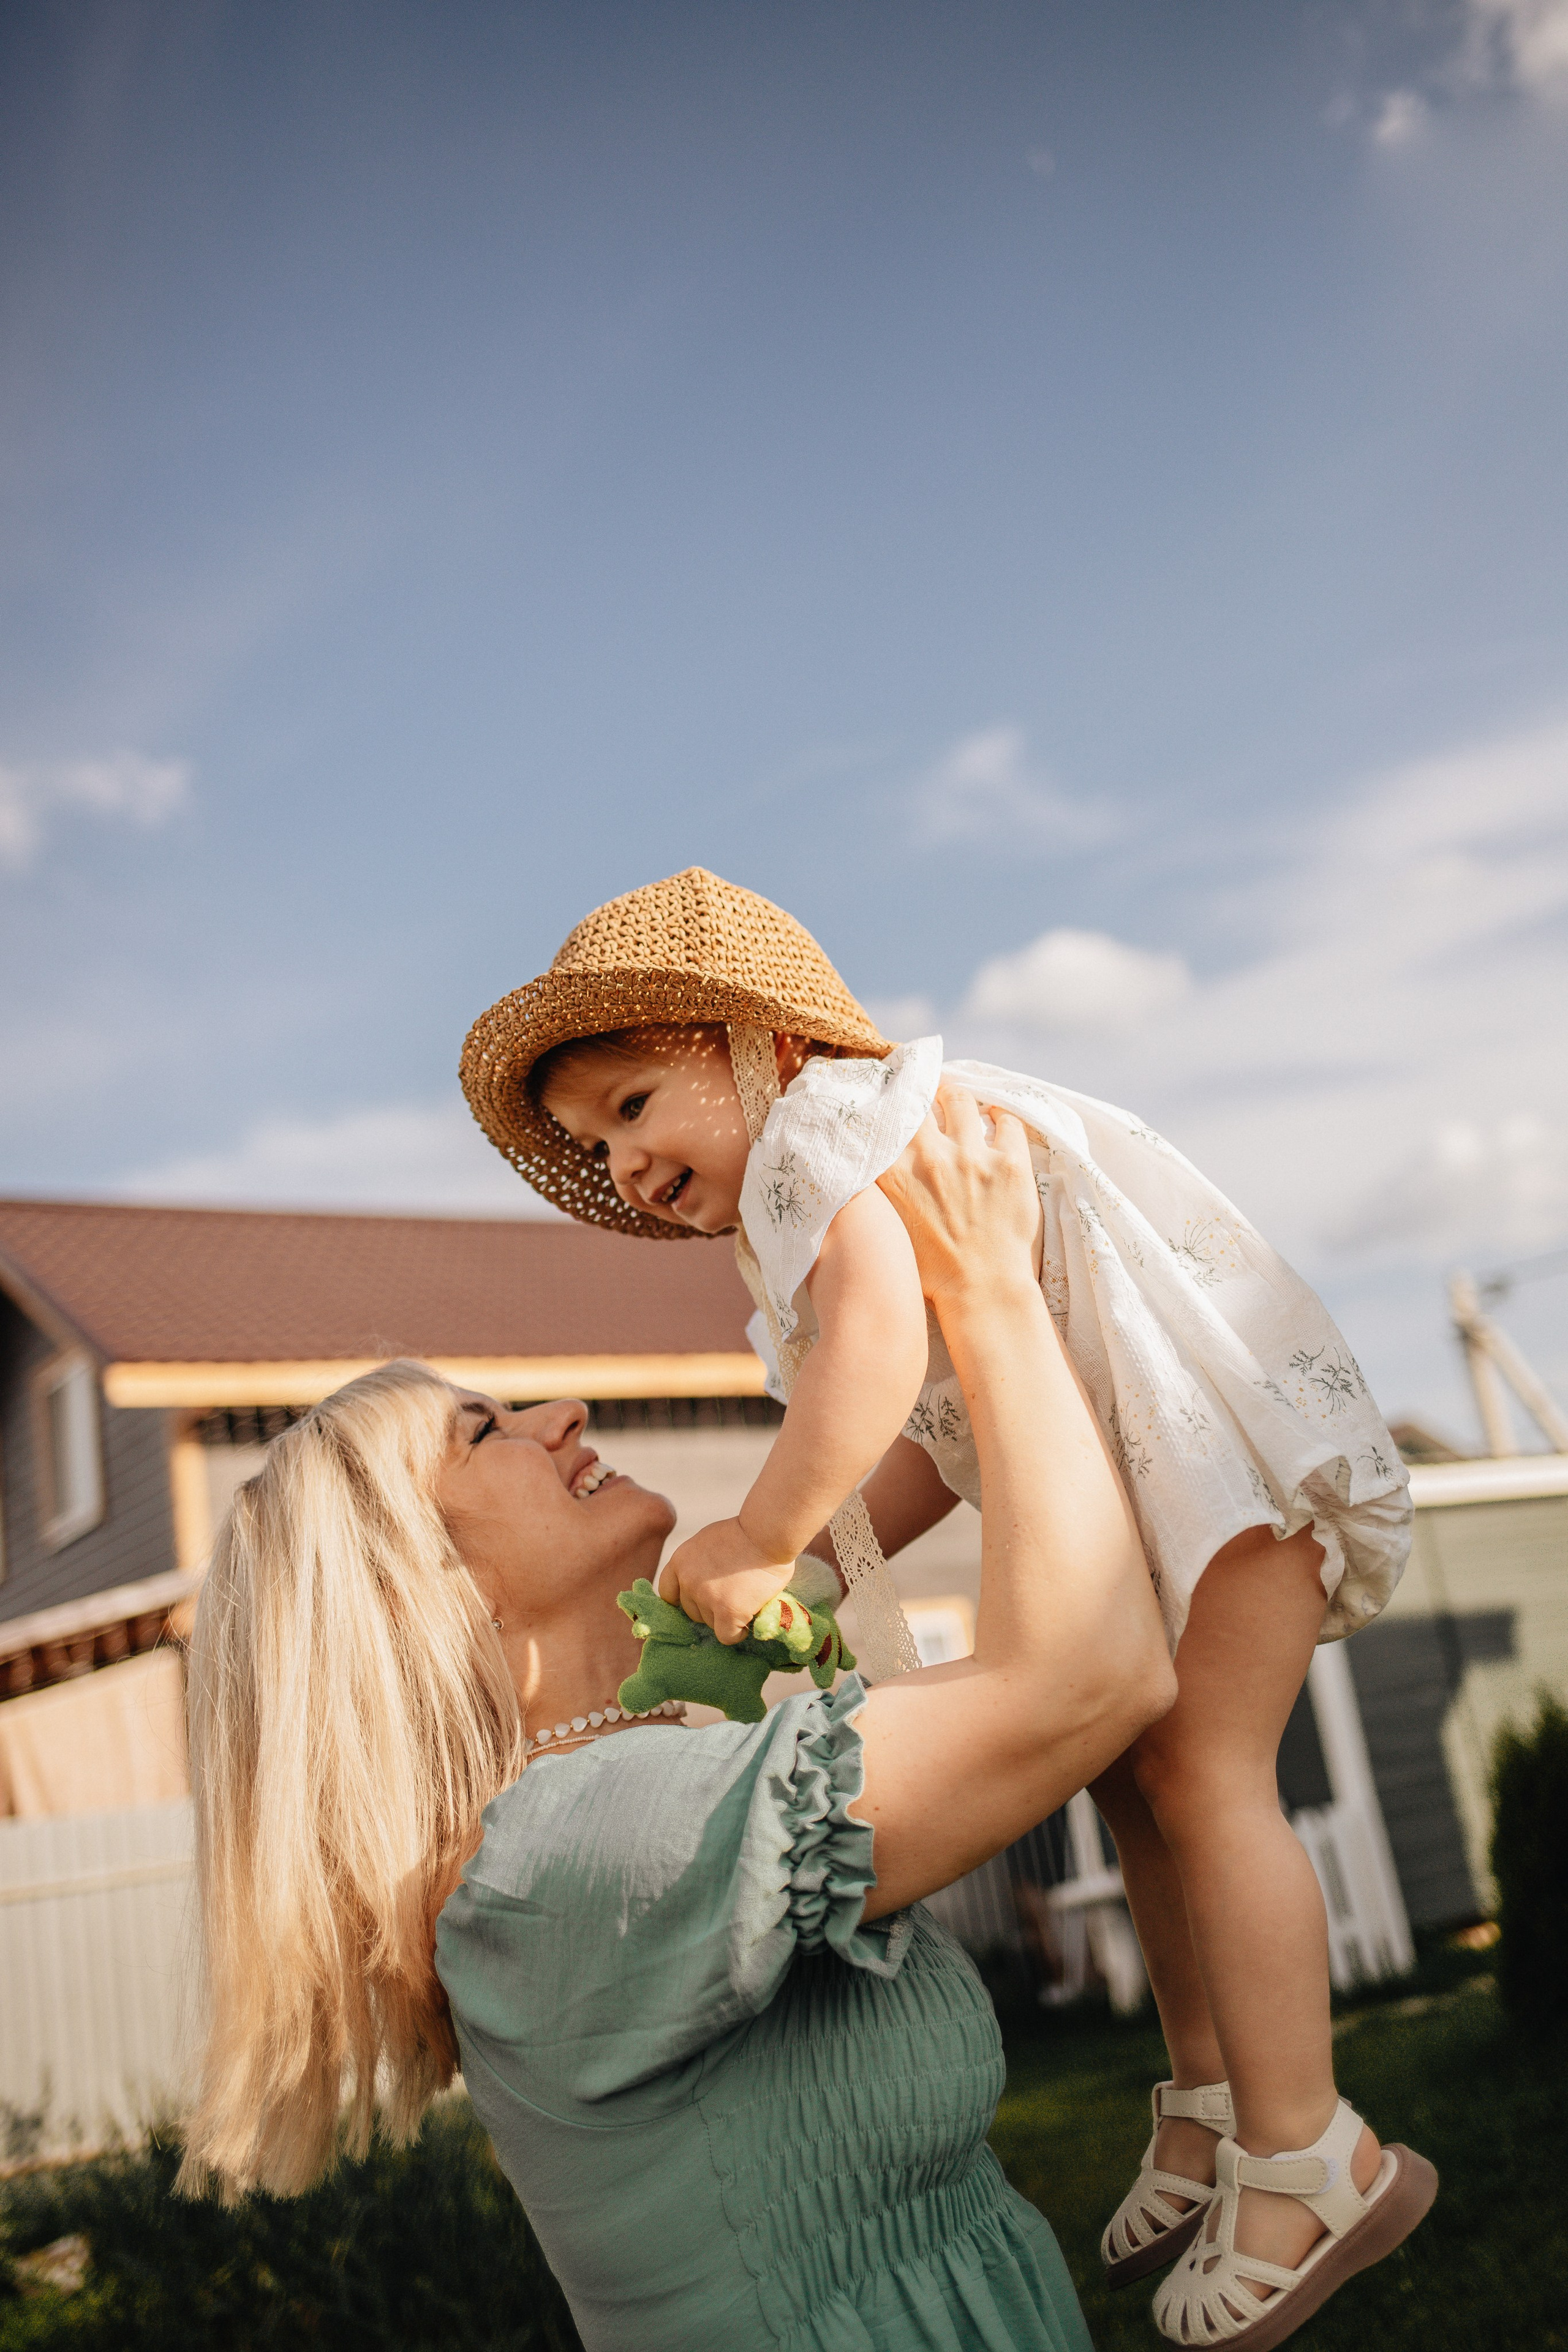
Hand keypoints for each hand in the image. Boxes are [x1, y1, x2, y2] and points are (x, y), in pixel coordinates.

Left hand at [661, 1516, 795, 1644]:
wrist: (767, 1533)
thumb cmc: (747, 1533)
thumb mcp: (708, 1541)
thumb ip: (698, 1564)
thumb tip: (702, 1585)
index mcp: (680, 1561)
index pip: (668, 1592)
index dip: (685, 1598)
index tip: (699, 1599)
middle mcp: (688, 1581)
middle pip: (691, 1611)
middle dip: (710, 1608)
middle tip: (732, 1595)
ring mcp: (707, 1597)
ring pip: (711, 1624)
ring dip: (726, 1617)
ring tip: (745, 1600)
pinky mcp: (728, 1611)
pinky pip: (727, 1636)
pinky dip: (738, 1632)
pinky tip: (749, 1618)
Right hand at [876, 1080, 1037, 1307]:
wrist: (980, 1289)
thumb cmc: (932, 1263)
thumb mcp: (888, 1218)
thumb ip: (878, 1182)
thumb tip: (870, 1155)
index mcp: (894, 1170)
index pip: (889, 1114)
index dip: (895, 1100)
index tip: (899, 1095)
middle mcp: (930, 1156)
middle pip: (927, 1097)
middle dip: (930, 1092)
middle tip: (933, 1095)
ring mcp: (972, 1158)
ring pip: (964, 1101)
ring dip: (962, 1100)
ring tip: (965, 1105)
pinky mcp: (1010, 1165)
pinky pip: (1008, 1123)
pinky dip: (1001, 1119)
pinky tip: (998, 1124)